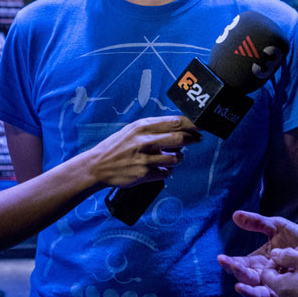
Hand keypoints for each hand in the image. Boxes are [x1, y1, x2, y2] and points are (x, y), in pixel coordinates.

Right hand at [85, 115, 201, 187]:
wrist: (97, 166)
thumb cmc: (117, 147)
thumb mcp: (132, 131)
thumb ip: (153, 128)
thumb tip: (178, 127)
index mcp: (142, 127)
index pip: (174, 122)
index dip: (191, 124)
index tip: (200, 125)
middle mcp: (144, 141)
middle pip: (180, 138)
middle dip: (193, 139)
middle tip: (198, 139)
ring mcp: (145, 158)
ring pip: (176, 158)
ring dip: (180, 158)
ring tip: (176, 157)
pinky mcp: (144, 174)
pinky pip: (166, 173)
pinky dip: (168, 171)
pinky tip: (161, 169)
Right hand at [218, 210, 297, 296]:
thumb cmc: (295, 235)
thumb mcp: (275, 226)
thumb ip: (256, 222)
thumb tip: (235, 215)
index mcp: (256, 262)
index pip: (239, 265)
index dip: (230, 263)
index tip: (222, 258)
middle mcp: (263, 277)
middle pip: (246, 281)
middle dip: (238, 275)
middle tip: (234, 267)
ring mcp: (275, 288)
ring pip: (258, 296)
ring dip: (248, 292)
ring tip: (241, 287)